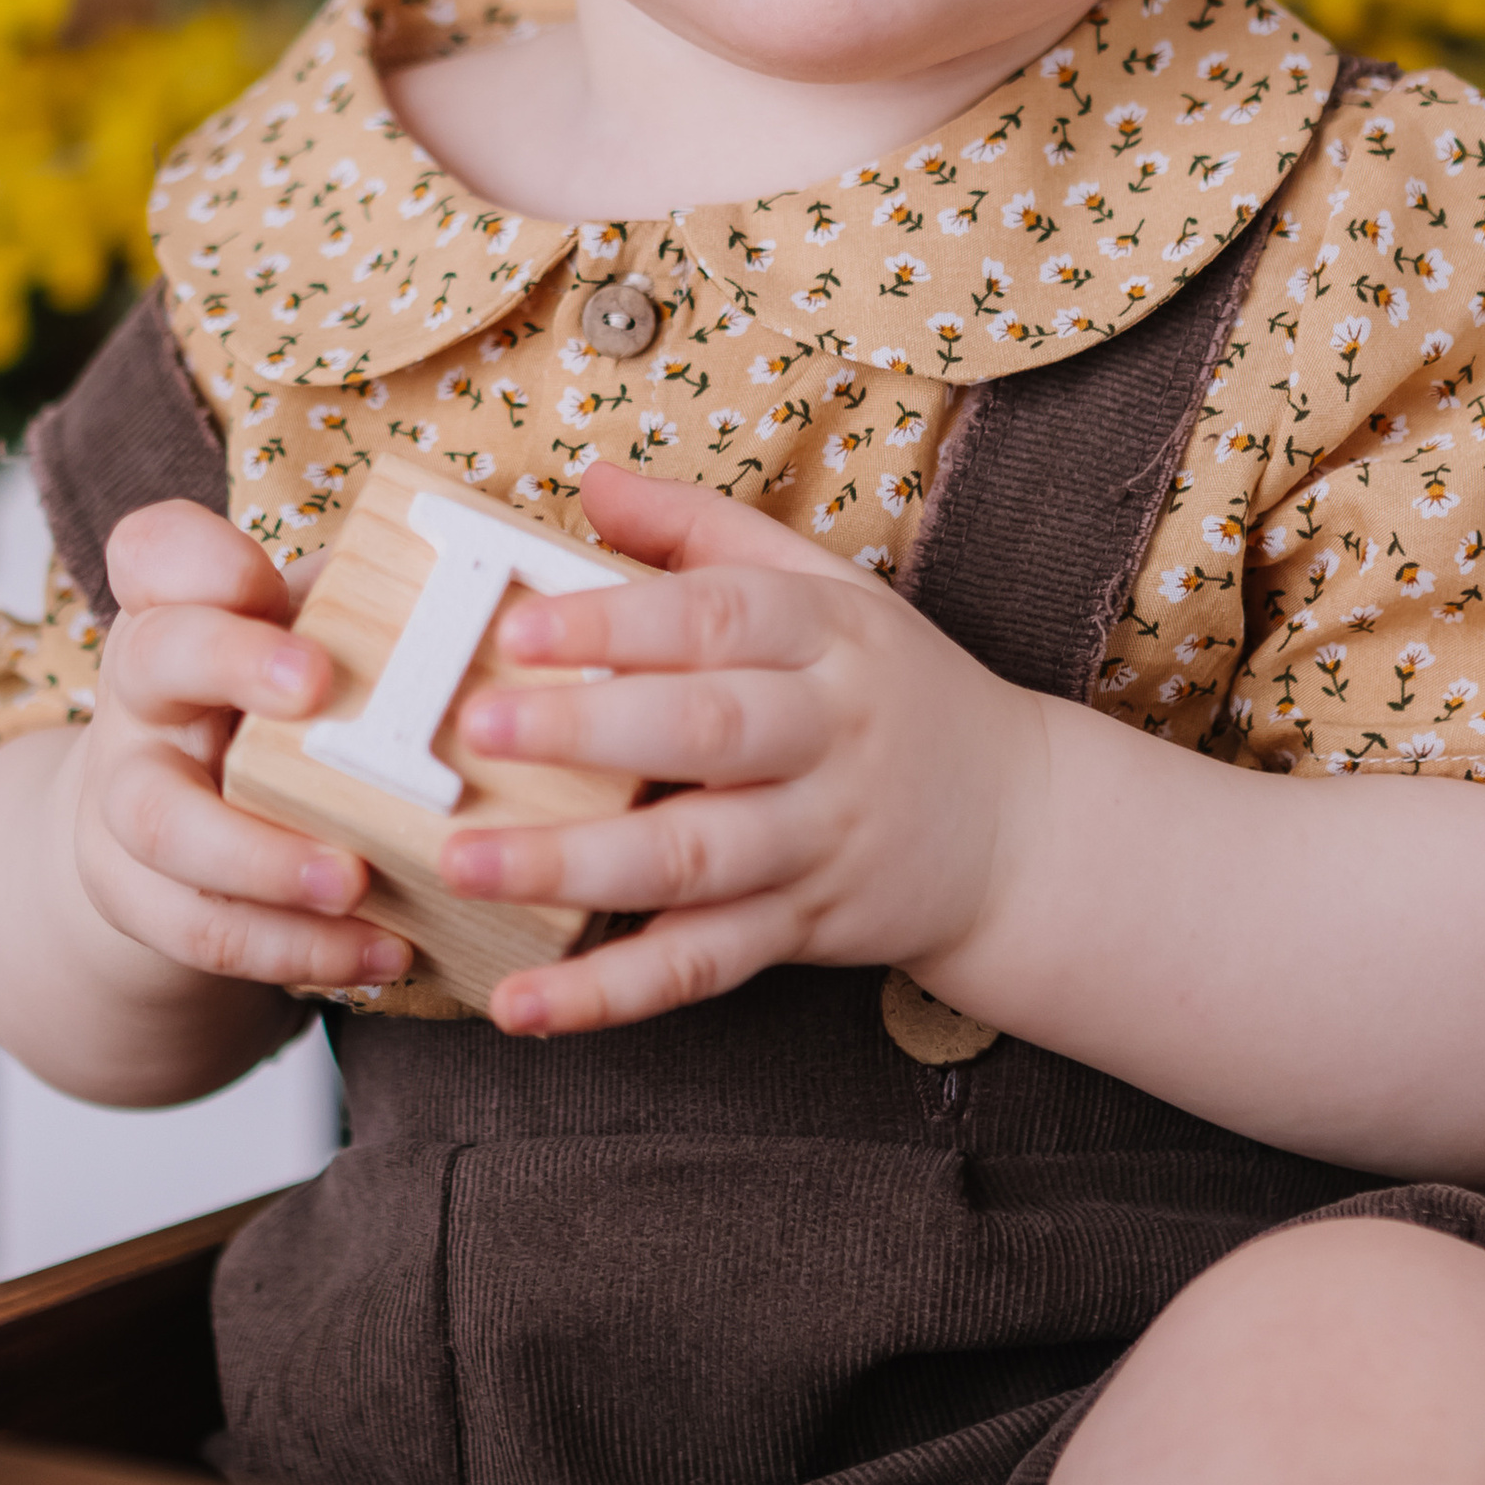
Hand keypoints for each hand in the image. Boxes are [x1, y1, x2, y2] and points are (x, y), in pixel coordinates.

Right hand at [74, 500, 413, 995]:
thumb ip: (377, 620)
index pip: (156, 552)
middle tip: (315, 684)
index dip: (196, 555)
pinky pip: (203, 930)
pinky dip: (295, 949)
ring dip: (259, 854)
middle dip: (230, 663)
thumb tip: (522, 604)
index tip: (257, 576)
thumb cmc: (273, 719)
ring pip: (159, 820)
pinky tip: (382, 950)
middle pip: (151, 658)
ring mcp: (127, 798)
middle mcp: (145, 696)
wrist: (170, 839)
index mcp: (186, 614)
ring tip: (352, 881)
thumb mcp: (309, 649)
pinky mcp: (137, 899)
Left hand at [443, 461, 1037, 1034]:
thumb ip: (703, 532)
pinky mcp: (800, 930)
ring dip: (573, 868)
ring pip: (694, 860)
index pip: (718, 618)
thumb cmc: (890, 688)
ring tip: (465, 866)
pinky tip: (522, 1004)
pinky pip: (700, 966)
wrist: (1018, 828)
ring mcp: (814, 842)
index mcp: (826, 637)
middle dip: (587, 730)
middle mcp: (825, 739)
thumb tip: (593, 480)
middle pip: (706, 732)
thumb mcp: (826, 587)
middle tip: (479, 726)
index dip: (617, 619)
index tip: (518, 626)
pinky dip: (610, 993)